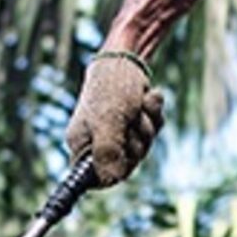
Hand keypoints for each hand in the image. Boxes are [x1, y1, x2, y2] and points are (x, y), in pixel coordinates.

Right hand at [66, 52, 164, 185]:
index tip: (126, 155)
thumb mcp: (109, 121)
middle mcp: (97, 141)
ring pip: (143, 146)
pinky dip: (154, 114)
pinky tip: (147, 97)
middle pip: (127, 163)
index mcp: (82, 144)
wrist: (126, 56)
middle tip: (133, 121)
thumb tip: (110, 181)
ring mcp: (117, 131)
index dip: (116, 170)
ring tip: (139, 104)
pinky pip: (152, 130)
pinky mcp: (134, 120)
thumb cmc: (111, 87)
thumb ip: (108, 152)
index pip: (96, 177)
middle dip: (138, 140)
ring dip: (148, 124)